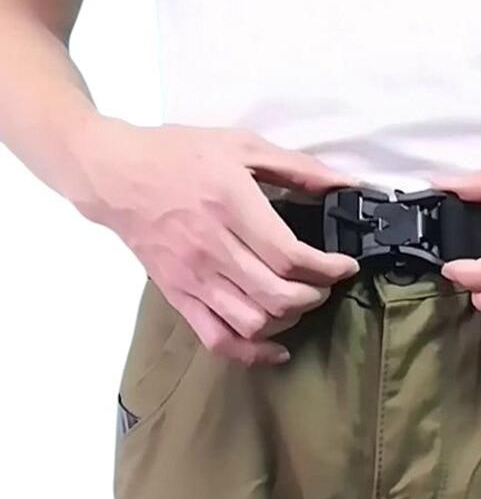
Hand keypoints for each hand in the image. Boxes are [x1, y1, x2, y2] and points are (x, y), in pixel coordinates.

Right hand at [71, 119, 358, 364]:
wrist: (114, 175)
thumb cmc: (180, 154)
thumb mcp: (243, 145)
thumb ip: (299, 167)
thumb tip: (347, 185)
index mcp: (231, 206)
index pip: (289, 257)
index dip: (327, 269)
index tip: (345, 265)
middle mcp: (212, 248)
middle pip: (277, 295)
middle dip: (315, 295)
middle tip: (325, 282)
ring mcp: (192, 277)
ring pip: (252, 323)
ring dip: (289, 319)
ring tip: (301, 300)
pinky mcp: (177, 296)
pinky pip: (216, 339)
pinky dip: (251, 353)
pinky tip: (276, 347)